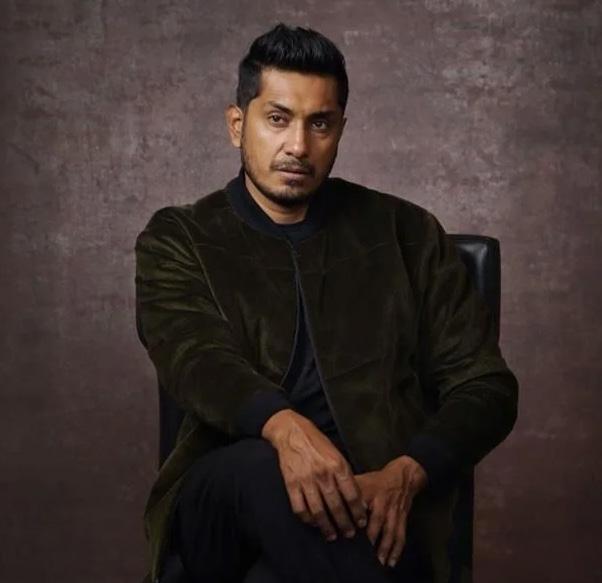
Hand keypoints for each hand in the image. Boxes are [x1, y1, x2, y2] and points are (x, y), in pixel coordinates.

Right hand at [262, 409, 367, 540]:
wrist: (292, 432)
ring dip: (326, 527)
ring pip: (318, 512)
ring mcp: (306, 480)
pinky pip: (300, 508)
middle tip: (349, 534)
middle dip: (344, 524)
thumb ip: (346, 475)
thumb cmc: (318, 444)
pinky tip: (313, 523)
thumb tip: (357, 499)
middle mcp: (323, 474)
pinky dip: (307, 519)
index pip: (352, 495)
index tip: (361, 523)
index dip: (358, 512)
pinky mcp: (291, 484)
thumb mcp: (337, 454)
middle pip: (336, 507)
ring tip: (332, 535)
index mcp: (337, 465)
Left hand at [354, 455, 426, 567]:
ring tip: (377, 562)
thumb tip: (328, 498)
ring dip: (384, 547)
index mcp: (371, 492)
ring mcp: (394, 512)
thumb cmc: (377, 481)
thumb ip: (346, 489)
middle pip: (376, 521)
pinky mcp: (402, 519)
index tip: (345, 529)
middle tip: (360, 552)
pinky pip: (400, 536)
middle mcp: (383, 503)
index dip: (353, 516)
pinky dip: (396, 550)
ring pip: (390, 531)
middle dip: (370, 537)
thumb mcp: (362, 479)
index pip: (360, 504)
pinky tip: (391, 562)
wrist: (403, 477)